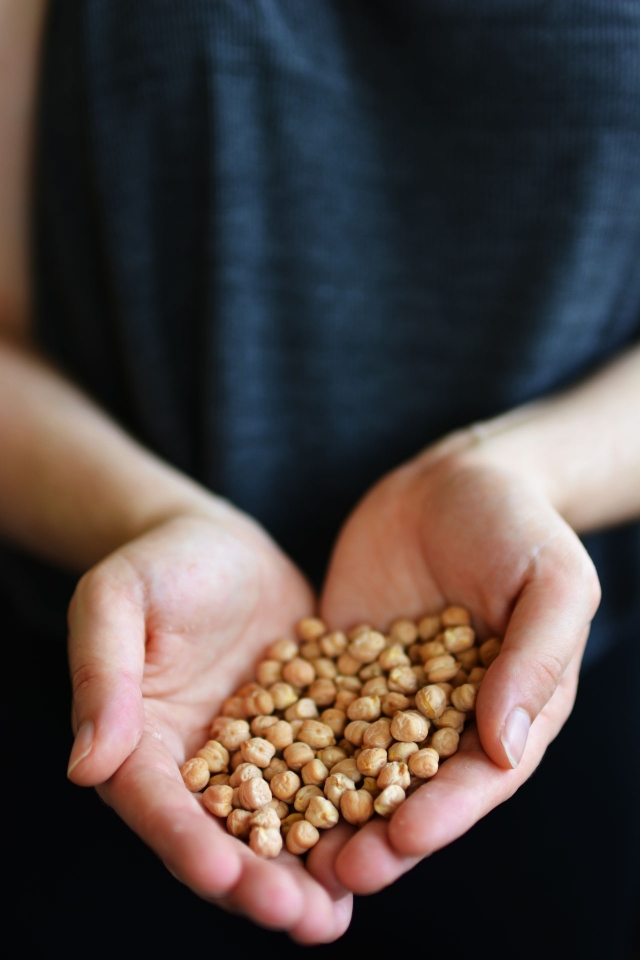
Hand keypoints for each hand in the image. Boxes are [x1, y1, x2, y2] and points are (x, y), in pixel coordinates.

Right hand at [66, 510, 352, 942]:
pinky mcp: (304, 732)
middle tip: (302, 918)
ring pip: (279, 825)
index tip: (224, 874)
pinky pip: (326, 779)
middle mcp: (199, 765)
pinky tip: (385, 840)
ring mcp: (256, 754)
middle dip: (258, 882)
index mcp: (141, 743)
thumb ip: (102, 675)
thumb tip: (86, 766)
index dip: (188, 842)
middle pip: (223, 834)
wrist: (220, 545)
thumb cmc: (158, 564)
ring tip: (338, 913)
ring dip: (306, 872)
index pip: (159, 805)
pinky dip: (349, 814)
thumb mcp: (117, 600)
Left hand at [319, 443, 600, 893]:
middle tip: (336, 872)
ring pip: (354, 760)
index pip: (477, 777)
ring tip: (284, 845)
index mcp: (508, 709)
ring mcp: (387, 692)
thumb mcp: (551, 581)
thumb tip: (506, 748)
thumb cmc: (519, 525)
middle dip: (376, 831)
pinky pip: (311, 705)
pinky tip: (249, 765)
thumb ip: (536, 659)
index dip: (443, 813)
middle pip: (410, 786)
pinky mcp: (341, 664)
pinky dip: (285, 738)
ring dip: (323, 804)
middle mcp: (444, 715)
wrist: (454, 477)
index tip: (403, 841)